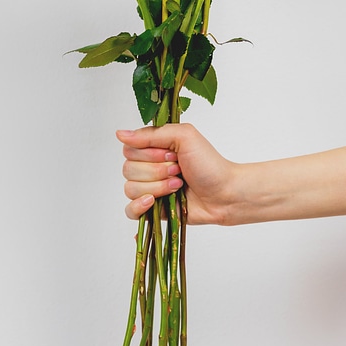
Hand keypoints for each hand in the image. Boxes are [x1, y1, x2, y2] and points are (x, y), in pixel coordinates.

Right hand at [116, 123, 235, 225]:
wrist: (226, 193)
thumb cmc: (209, 164)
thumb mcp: (183, 137)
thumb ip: (151, 134)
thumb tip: (120, 134)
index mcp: (153, 149)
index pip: (129, 150)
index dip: (148, 154)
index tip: (171, 155)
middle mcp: (148, 168)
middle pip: (128, 170)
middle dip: (156, 171)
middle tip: (178, 171)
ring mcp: (149, 189)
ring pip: (130, 189)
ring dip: (156, 188)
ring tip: (177, 186)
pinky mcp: (152, 210)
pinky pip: (130, 211)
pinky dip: (139, 207)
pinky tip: (153, 202)